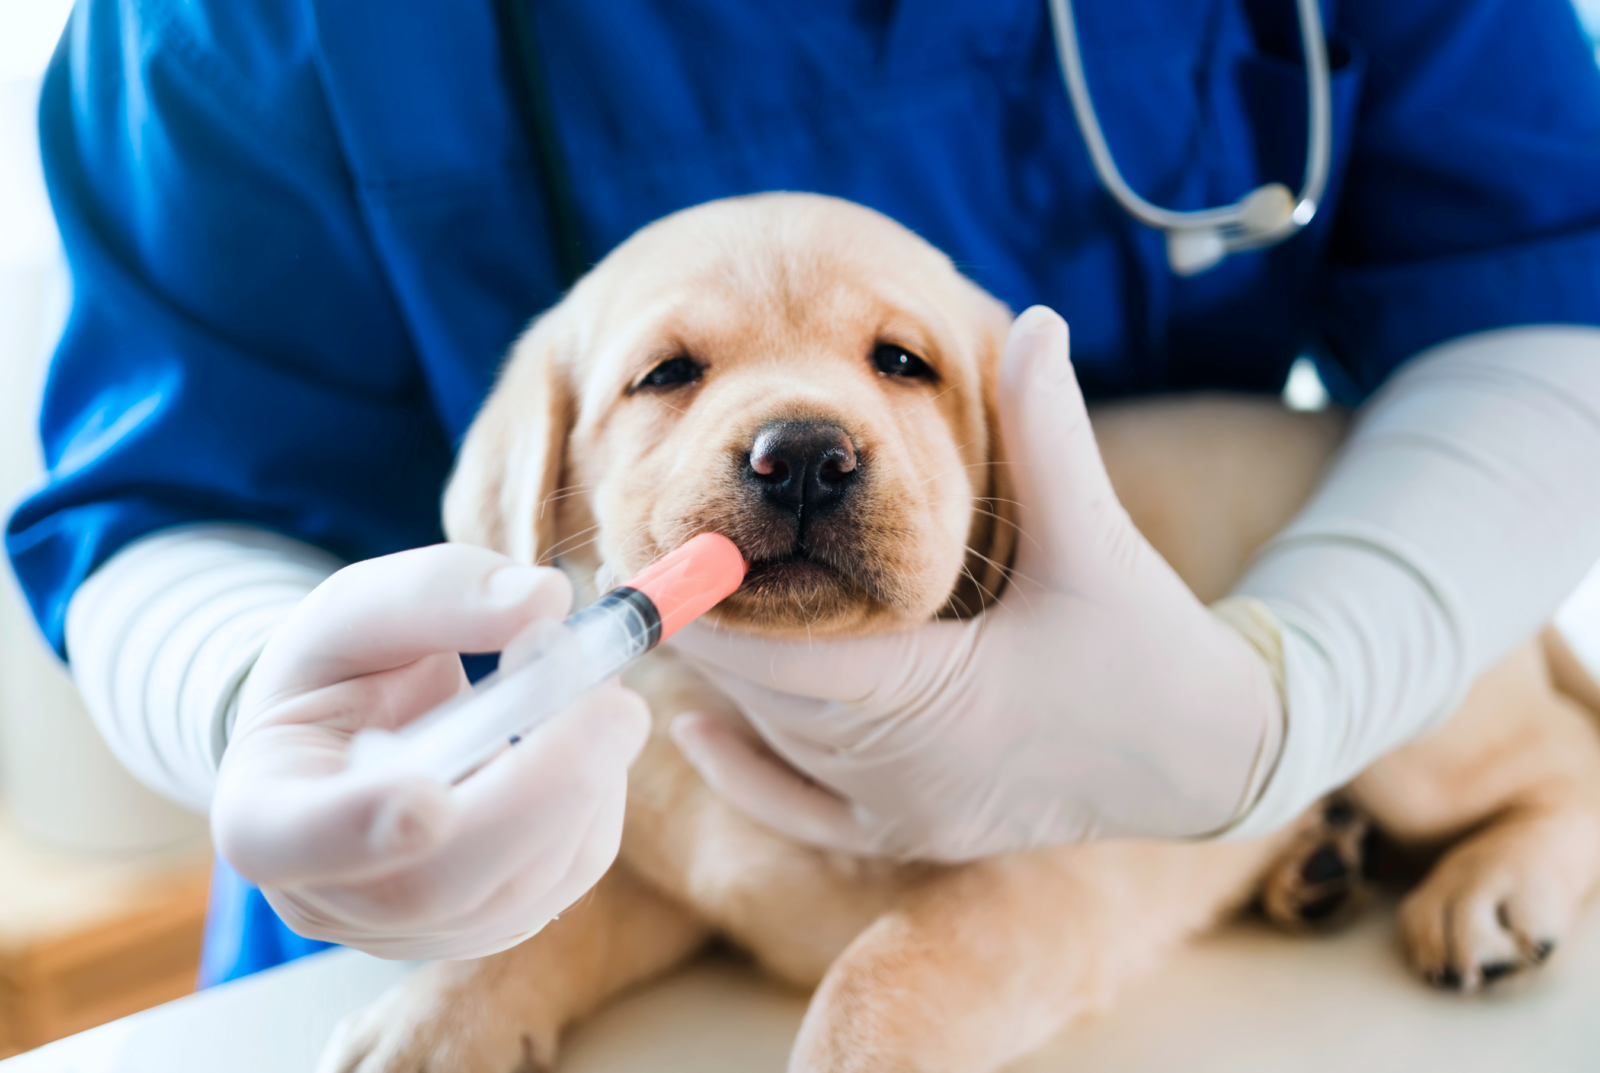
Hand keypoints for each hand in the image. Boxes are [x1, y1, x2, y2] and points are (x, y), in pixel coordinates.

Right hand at [211, 545, 650, 959]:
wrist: (361, 728)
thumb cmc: (345, 669)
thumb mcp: (361, 608)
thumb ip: (436, 591)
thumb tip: (544, 599)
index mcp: (262, 810)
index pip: (291, 841)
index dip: (359, 828)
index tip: (428, 799)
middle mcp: (330, 896)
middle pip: (435, 882)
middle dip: (539, 791)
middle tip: (614, 702)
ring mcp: (411, 928)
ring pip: (518, 888)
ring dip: (586, 784)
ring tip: (600, 691)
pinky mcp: (488, 925)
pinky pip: (565, 876)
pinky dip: (597, 799)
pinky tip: (588, 736)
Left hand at [668, 306, 1282, 859]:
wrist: (1208, 756)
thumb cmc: (1149, 645)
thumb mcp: (1095, 540)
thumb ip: (1049, 433)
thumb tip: (1035, 320)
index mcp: (933, 700)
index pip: (778, 657)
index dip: (705, 607)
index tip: (653, 552)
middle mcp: (902, 772)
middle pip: (764, 697)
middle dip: (707, 631)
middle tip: (644, 561)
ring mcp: (902, 812)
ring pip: (777, 742)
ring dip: (730, 679)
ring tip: (673, 606)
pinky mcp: (910, 833)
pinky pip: (799, 812)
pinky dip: (747, 771)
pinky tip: (699, 728)